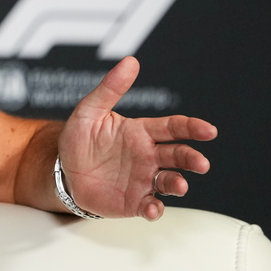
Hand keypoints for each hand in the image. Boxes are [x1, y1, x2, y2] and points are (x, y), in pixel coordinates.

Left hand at [57, 56, 217, 220]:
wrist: (62, 172)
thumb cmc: (78, 139)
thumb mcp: (89, 111)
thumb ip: (110, 88)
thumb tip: (131, 61)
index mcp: (141, 132)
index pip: (173, 127)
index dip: (192, 128)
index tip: (208, 130)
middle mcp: (148, 156)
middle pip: (178, 155)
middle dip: (192, 159)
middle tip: (201, 164)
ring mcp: (143, 179)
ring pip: (170, 181)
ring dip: (178, 184)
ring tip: (179, 184)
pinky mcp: (134, 201)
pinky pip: (150, 206)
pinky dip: (155, 209)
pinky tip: (152, 209)